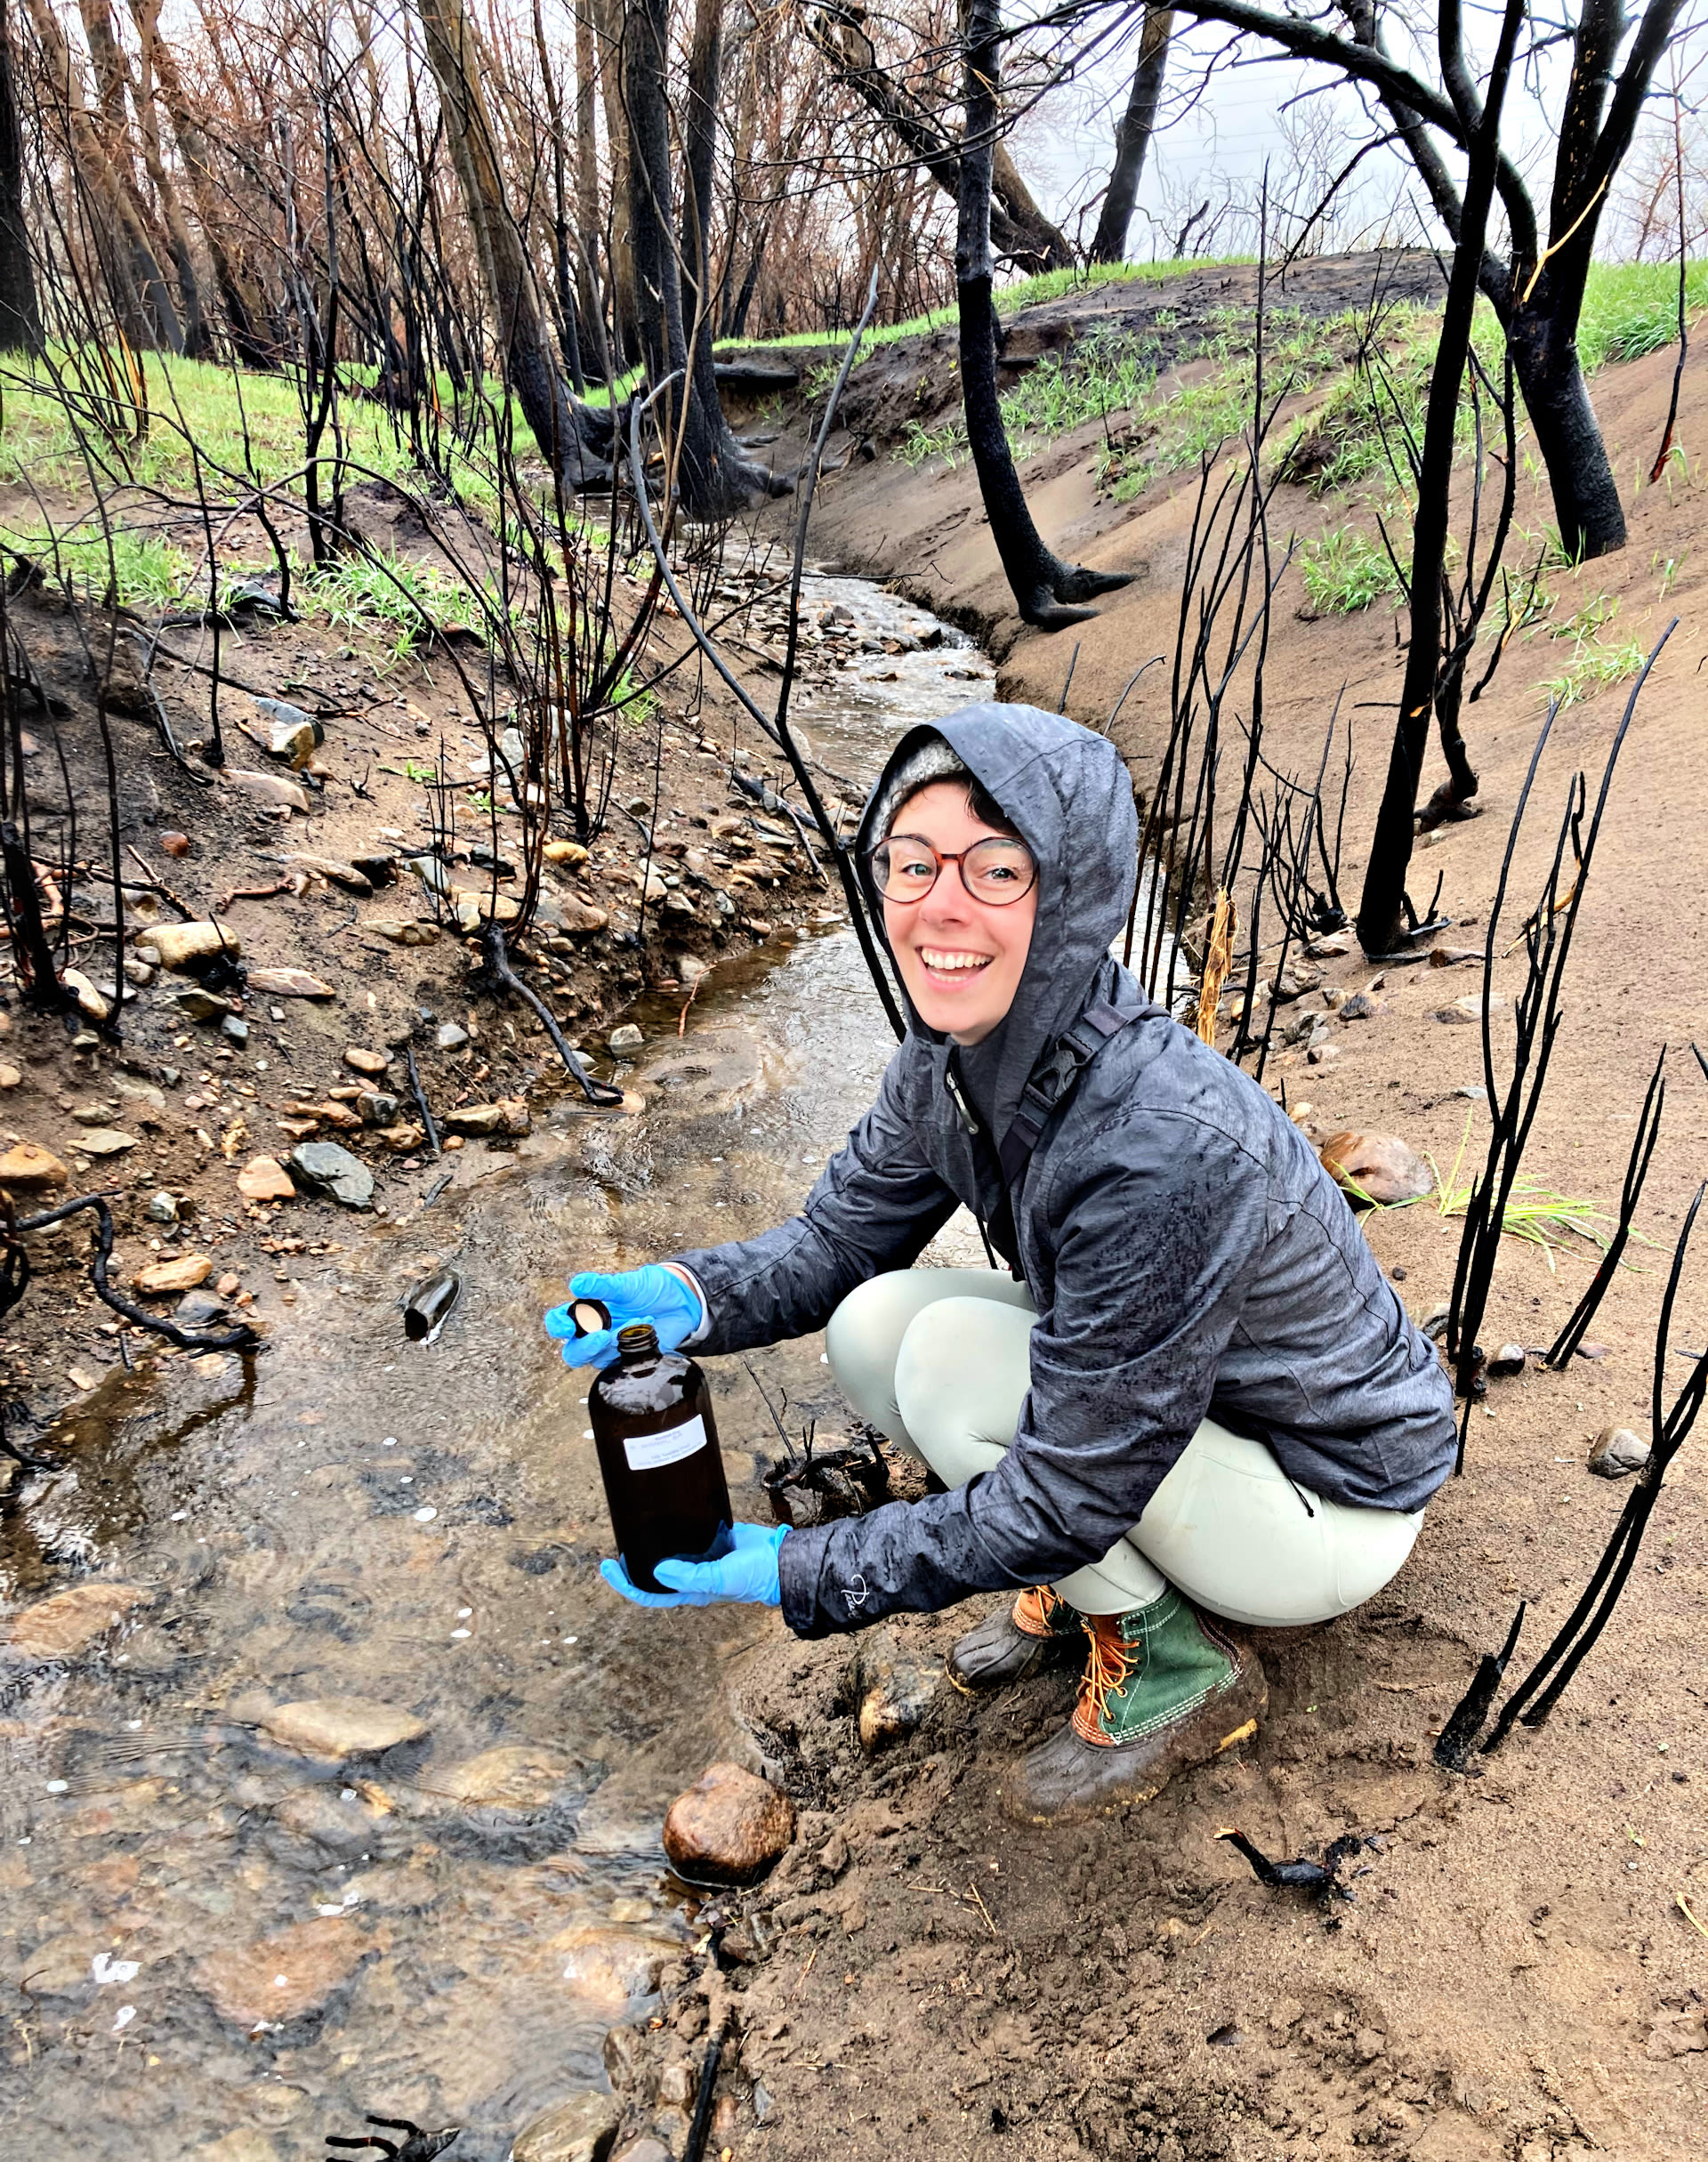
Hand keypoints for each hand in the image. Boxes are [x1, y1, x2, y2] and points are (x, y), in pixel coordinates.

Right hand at [543, 1264, 703, 1369]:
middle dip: (584, 1348)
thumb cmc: (648, 1289)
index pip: (559, 1322)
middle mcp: (594, 1333)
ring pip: (598, 1360)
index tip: (567, 1327)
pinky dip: (636, 1349)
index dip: (557, 1326)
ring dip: (617, 1343)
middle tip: (603, 1337)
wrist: (680, 1301)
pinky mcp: (630, 1361)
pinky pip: (624, 1364)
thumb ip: (601, 1286)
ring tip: (640, 1321)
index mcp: (586, 1312)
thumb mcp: (625, 1284)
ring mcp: (611, 1349)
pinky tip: (649, 1327)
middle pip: (573, 1353)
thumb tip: (576, 1284)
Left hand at [600, 1522, 785, 1608]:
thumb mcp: (719, 1580)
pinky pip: (687, 1534)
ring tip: (632, 1530)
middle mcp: (692, 1575)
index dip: (625, 1584)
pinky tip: (663, 1515)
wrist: (781, 1559)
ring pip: (668, 1552)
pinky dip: (674, 1527)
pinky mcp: (712, 1538)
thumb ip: (690, 1577)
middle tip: (614, 1549)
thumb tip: (657, 1570)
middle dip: (632, 1565)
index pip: (650, 1593)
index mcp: (690, 1591)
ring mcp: (701, 1557)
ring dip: (651, 1544)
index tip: (608, 1567)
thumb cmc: (752, 1577)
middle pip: (654, 1573)